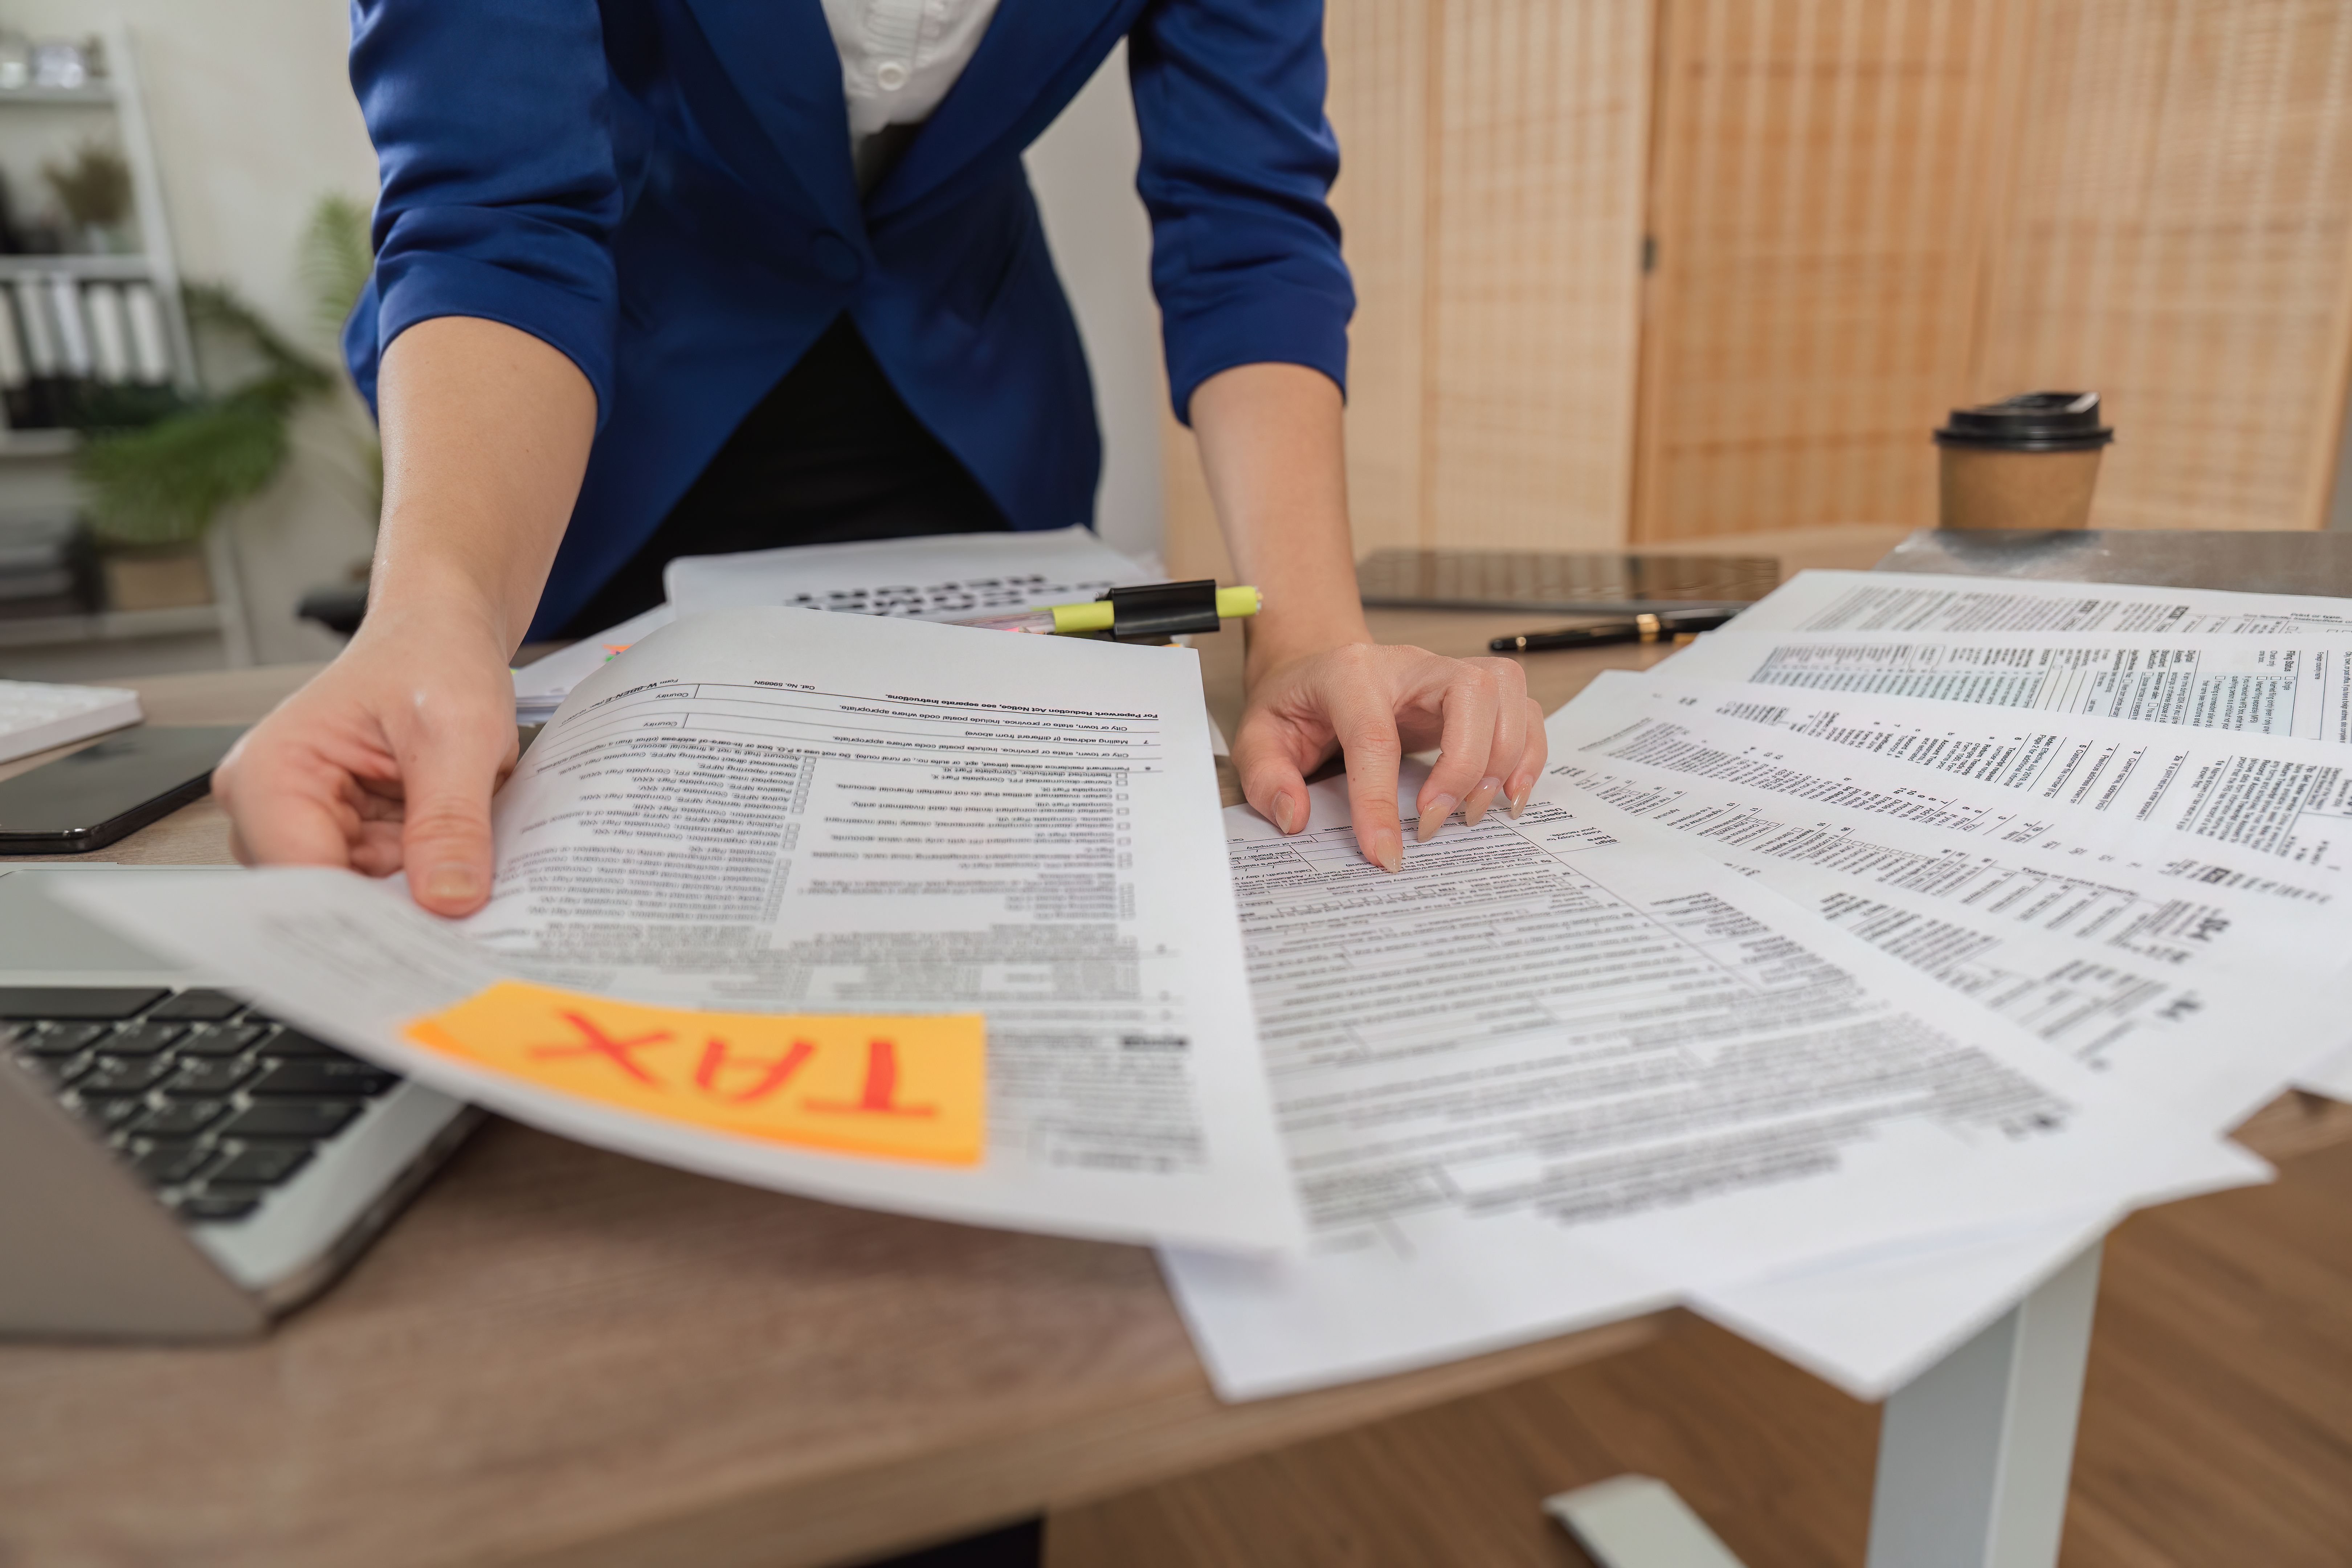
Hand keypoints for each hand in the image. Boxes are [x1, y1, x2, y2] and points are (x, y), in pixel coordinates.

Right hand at [212, 604, 519, 916]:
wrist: (442, 635)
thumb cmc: (433, 658)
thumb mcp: (459, 733)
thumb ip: (451, 819)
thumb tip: (449, 899)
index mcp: (272, 771)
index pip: (302, 877)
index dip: (364, 921)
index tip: (423, 949)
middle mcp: (271, 806)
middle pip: (328, 898)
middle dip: (400, 912)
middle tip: (467, 923)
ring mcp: (307, 826)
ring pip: (362, 899)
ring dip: (418, 895)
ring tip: (471, 873)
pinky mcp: (345, 837)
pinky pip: (385, 884)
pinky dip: (425, 880)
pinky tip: (459, 867)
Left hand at [1232, 643, 1546, 870]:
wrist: (1316, 670)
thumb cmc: (1295, 705)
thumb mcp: (1258, 737)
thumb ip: (1268, 776)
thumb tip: (1295, 817)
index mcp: (1350, 673)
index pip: (1375, 735)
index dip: (1381, 801)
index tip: (1385, 855)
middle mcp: (1409, 664)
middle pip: (1470, 692)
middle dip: (1465, 766)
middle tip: (1436, 824)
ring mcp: (1446, 673)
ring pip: (1505, 693)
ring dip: (1504, 760)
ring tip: (1472, 813)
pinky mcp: (1472, 693)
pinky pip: (1523, 710)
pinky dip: (1528, 755)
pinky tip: (1506, 795)